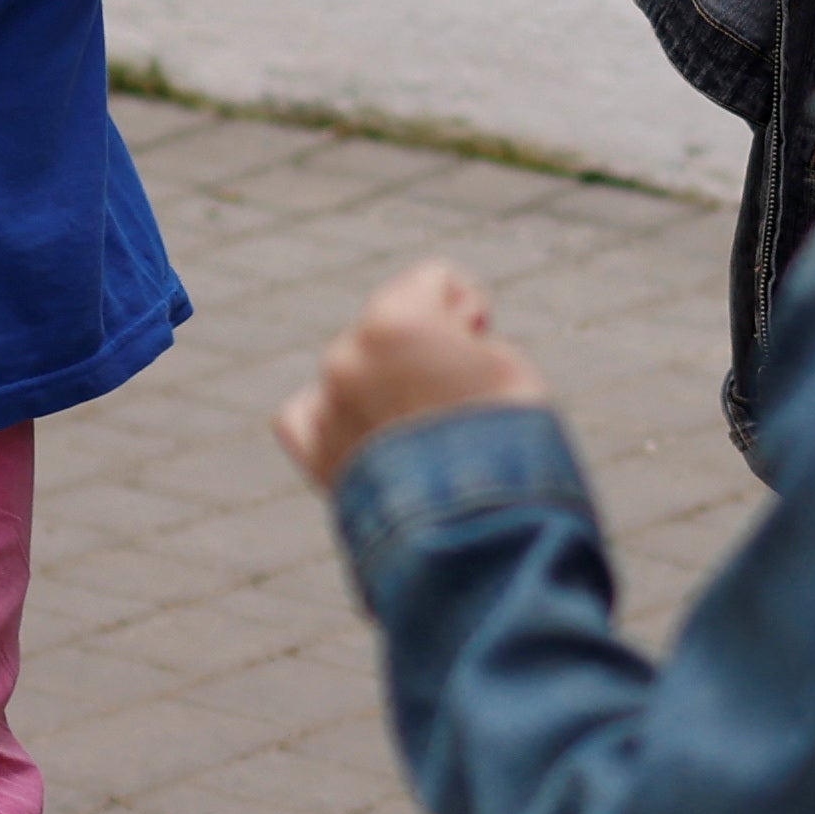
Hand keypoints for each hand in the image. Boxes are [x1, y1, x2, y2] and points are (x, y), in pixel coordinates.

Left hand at [274, 259, 551, 492]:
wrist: (481, 532)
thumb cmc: (506, 439)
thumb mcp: (503, 362)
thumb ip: (455, 335)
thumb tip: (431, 347)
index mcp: (392, 322)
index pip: (433, 281)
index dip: (468, 313)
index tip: (485, 348)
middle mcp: (346, 357)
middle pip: (389, 330)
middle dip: (422, 354)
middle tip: (460, 402)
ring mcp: (326, 406)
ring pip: (355, 371)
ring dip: (386, 388)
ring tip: (427, 433)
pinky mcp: (317, 456)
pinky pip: (308, 415)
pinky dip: (334, 418)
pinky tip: (372, 437)